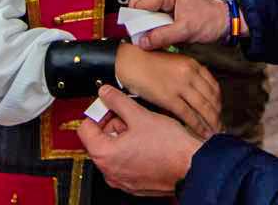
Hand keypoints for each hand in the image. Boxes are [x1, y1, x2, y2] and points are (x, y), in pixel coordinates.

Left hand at [78, 85, 203, 195]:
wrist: (192, 167)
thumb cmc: (169, 146)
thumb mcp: (140, 115)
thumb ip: (118, 101)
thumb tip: (105, 92)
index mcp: (105, 154)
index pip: (85, 129)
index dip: (99, 113)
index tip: (110, 107)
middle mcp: (110, 172)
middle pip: (100, 141)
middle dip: (113, 125)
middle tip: (131, 116)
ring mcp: (122, 181)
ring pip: (114, 153)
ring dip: (124, 138)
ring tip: (143, 129)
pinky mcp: (135, 185)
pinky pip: (126, 164)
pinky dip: (132, 152)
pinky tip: (148, 143)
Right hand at [115, 43, 220, 137]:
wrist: (130, 61)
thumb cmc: (148, 63)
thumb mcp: (174, 64)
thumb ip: (187, 75)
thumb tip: (195, 93)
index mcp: (192, 64)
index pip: (213, 86)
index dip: (219, 102)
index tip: (219, 112)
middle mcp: (190, 74)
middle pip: (211, 99)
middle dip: (217, 115)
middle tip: (220, 127)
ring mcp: (180, 86)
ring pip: (203, 108)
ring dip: (211, 123)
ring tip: (214, 134)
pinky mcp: (168, 97)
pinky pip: (188, 114)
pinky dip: (197, 126)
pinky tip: (201, 133)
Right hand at [128, 0, 230, 49]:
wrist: (226, 22)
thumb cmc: (211, 20)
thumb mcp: (185, 30)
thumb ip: (162, 36)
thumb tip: (143, 41)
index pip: (140, 3)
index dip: (135, 20)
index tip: (135, 35)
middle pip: (141, 8)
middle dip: (142, 25)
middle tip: (146, 39)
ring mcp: (168, 1)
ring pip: (147, 15)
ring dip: (150, 28)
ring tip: (157, 38)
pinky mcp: (171, 10)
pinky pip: (156, 20)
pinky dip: (156, 29)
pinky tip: (162, 37)